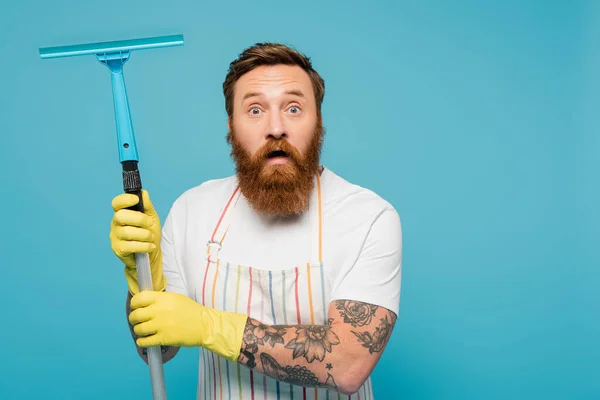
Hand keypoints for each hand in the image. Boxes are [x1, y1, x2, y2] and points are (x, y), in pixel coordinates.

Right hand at [110, 190, 165, 293]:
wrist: (150, 254)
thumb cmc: (149, 233)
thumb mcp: (151, 217)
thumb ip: (147, 205)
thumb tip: (143, 193)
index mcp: (122, 212)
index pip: (116, 203)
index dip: (124, 199)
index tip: (136, 200)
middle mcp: (116, 224)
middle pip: (120, 216)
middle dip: (139, 219)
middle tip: (150, 224)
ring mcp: (115, 237)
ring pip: (127, 232)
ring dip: (144, 235)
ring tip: (151, 238)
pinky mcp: (118, 249)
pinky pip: (130, 246)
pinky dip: (144, 246)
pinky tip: (150, 246)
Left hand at [128, 291, 247, 361]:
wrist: (205, 325)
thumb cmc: (191, 310)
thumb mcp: (176, 298)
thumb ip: (160, 299)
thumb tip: (144, 303)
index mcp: (163, 298)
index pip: (139, 298)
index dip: (134, 303)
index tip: (136, 307)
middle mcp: (160, 311)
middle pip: (136, 315)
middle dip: (133, 319)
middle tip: (136, 321)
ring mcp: (161, 326)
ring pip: (138, 329)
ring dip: (138, 330)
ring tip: (143, 331)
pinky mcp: (164, 339)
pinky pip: (145, 342)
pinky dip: (141, 342)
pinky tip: (144, 340)